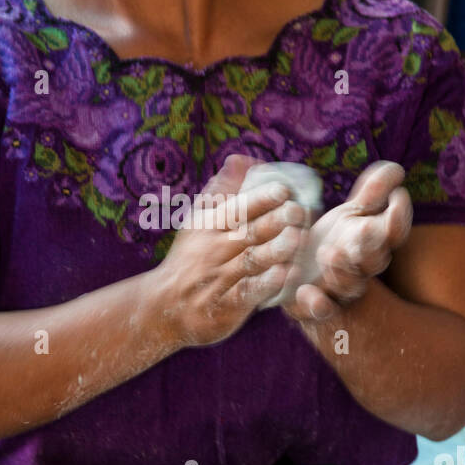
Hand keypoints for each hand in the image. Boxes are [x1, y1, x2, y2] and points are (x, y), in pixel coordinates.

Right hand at [156, 153, 311, 345]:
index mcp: (210, 225)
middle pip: (248, 233)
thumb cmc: (190, 256)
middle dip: (274, 221)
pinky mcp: (229, 305)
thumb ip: (223, 190)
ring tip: (297, 238)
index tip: (283, 189)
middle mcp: (216, 250)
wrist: (166, 306)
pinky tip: (285, 274)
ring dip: (275, 249)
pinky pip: (249, 292)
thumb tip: (241, 158)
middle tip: (298, 211)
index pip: (237, 209)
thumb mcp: (199, 220)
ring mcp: (222, 278)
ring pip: (252, 261)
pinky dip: (266, 283)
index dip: (260, 198)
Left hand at [284, 160, 412, 322]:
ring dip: (342, 270)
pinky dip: (316, 303)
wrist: (302, 276)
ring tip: (329, 252)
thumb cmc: (334, 240)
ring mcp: (339, 288)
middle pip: (374, 260)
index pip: (394, 231)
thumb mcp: (351, 214)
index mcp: (374, 242)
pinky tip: (305, 291)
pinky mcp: (314, 304)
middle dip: (371, 244)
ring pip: (350, 284)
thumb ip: (372, 193)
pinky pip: (320, 309)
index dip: (399, 216)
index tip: (398, 195)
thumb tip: (397, 169)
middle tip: (364, 227)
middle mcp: (362, 268)